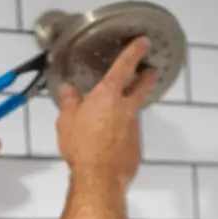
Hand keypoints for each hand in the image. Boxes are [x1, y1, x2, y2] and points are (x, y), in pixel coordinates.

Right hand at [56, 37, 157, 187]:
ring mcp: (134, 127)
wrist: (99, 177)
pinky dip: (122, 132)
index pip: (124, 66)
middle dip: (147, 76)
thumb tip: (68, 88)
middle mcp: (126, 107)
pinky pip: (128, 134)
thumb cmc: (81, 144)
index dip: (134, 51)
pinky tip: (111, 142)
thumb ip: (69, 102)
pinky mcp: (135, 146)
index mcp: (108, 95)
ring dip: (129, 108)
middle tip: (150, 70)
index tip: (144, 41)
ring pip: (134, 111)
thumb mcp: (66, 121)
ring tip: (115, 114)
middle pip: (142, 86)